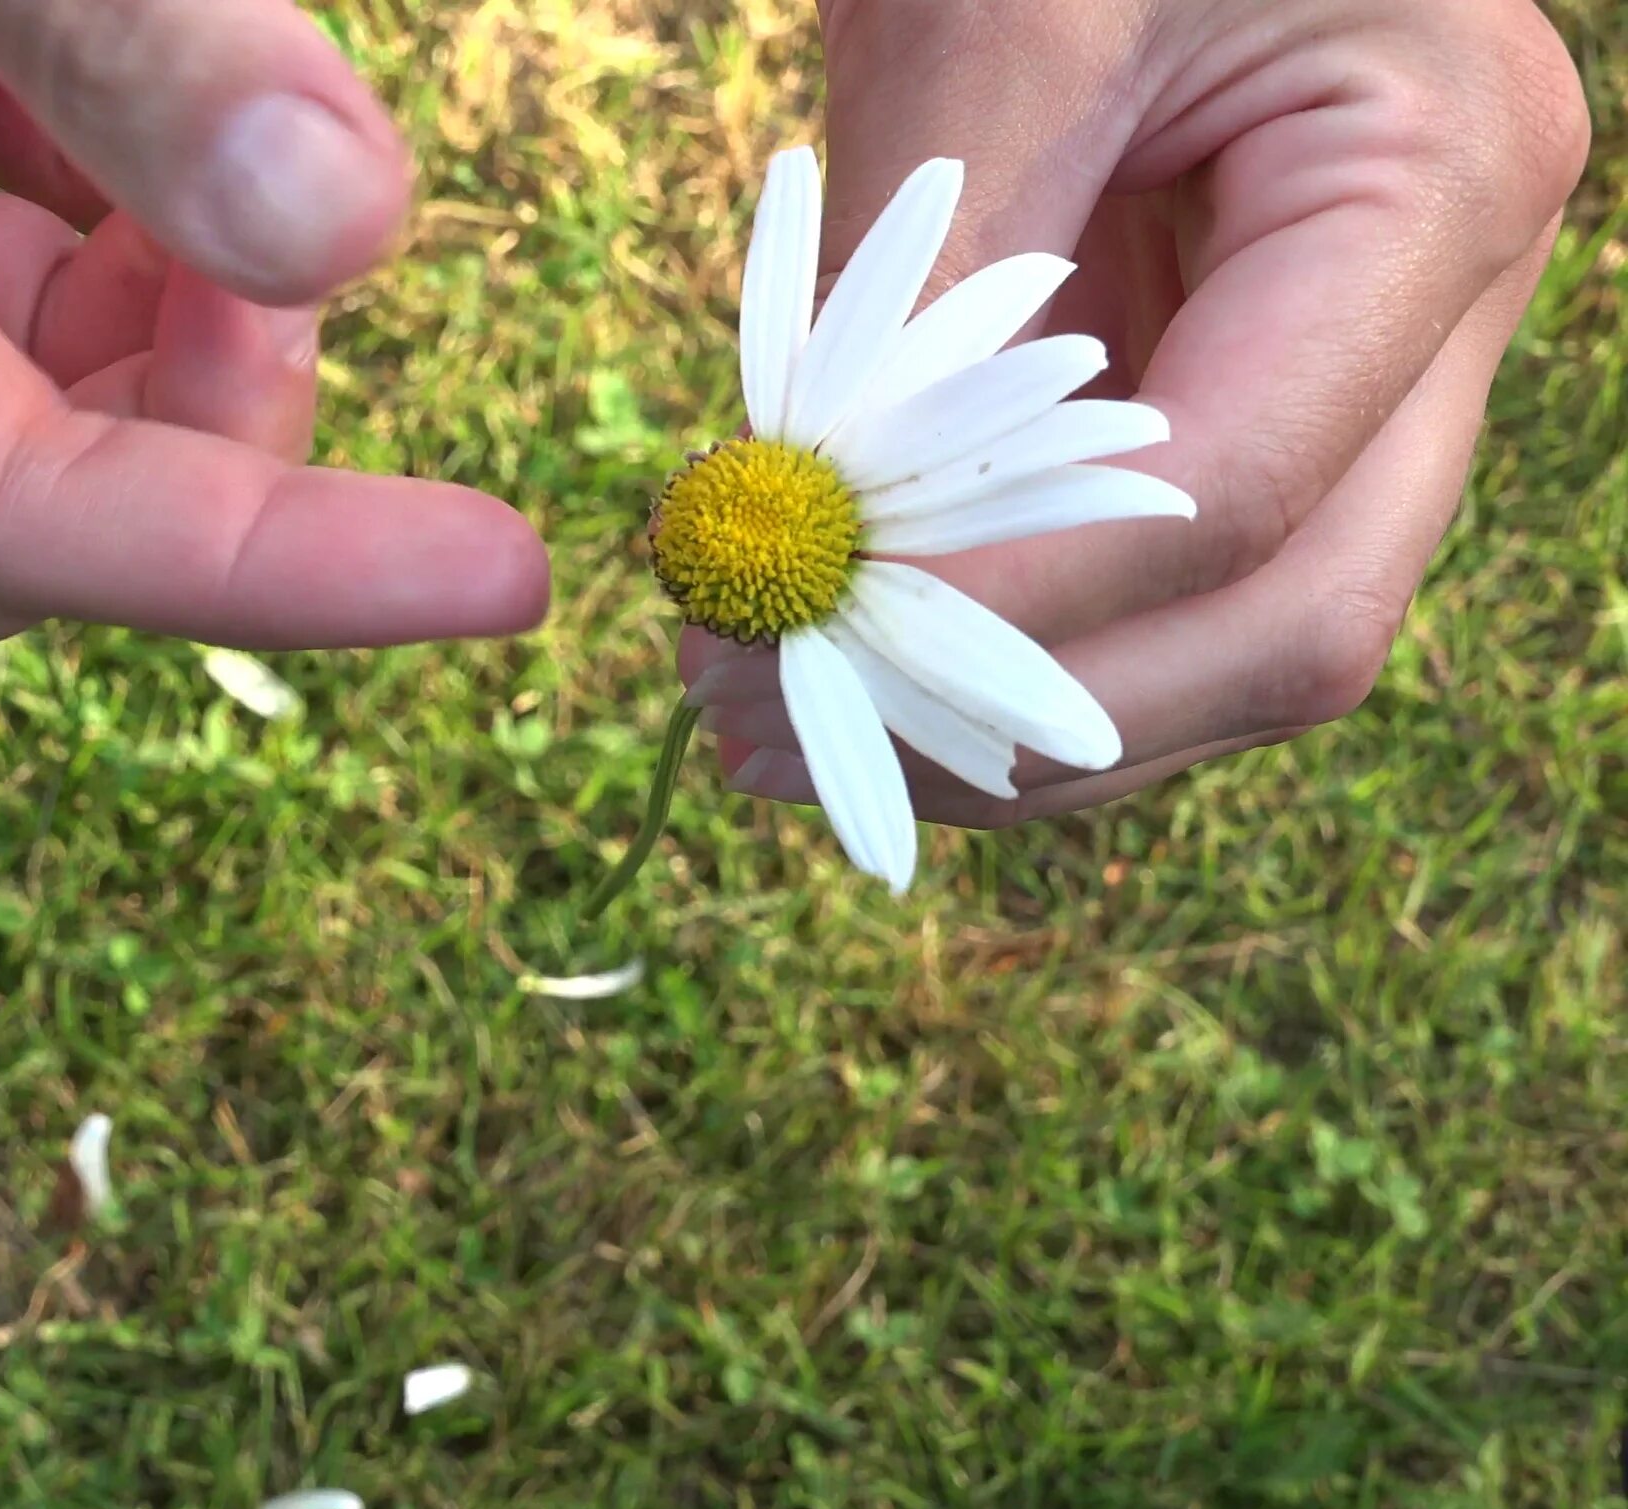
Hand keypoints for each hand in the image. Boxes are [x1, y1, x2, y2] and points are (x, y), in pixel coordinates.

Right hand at [0, 0, 549, 648]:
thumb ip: (111, 28)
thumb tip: (344, 231)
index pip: (1, 512)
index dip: (256, 564)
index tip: (502, 567)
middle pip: (19, 472)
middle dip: (207, 421)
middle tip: (319, 231)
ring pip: (40, 348)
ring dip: (195, 295)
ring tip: (273, 110)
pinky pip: (40, 204)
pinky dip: (157, 176)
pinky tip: (209, 63)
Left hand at [684, 0, 1587, 822]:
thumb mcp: (983, 28)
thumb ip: (920, 290)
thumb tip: (815, 548)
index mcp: (1442, 169)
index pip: (1243, 491)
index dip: (1017, 607)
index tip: (795, 653)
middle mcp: (1446, 303)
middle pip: (1289, 621)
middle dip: (1023, 719)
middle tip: (762, 737)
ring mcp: (1371, 365)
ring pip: (1234, 642)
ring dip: (1005, 720)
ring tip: (763, 722)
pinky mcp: (1258, 390)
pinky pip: (1159, 583)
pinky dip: (1007, 643)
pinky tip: (839, 655)